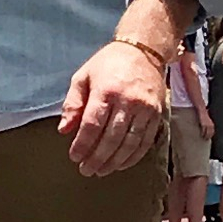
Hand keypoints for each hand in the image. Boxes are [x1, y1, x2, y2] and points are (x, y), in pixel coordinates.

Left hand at [57, 41, 168, 178]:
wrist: (143, 50)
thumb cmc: (107, 64)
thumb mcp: (82, 77)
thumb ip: (72, 104)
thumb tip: (64, 130)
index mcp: (107, 91)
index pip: (93, 125)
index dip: (83, 144)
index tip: (74, 157)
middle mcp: (129, 101)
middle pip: (111, 138)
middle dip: (97, 158)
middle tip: (86, 170)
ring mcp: (146, 109)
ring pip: (130, 143)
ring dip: (114, 161)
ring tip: (101, 171)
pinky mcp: (158, 114)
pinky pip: (145, 141)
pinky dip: (133, 157)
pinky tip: (121, 164)